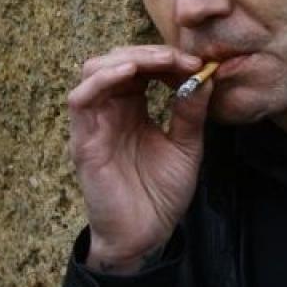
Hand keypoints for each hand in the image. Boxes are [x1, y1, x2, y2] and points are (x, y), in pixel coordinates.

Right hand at [67, 46, 211, 273]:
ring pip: (93, 70)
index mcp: (132, 108)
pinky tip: (128, 73)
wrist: (146, 234)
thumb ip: (191, 111)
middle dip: (149, 51)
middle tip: (181, 59)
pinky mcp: (84, 141)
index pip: (141, 66)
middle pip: (116, 59)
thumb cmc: (161, 192)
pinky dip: (101, 80)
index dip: (166, 57)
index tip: (197, 62)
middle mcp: (110, 110)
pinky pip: (80, 101)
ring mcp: (94, 124)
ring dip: (126, 57)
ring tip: (158, 61)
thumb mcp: (187, 146)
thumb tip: (206, 76)